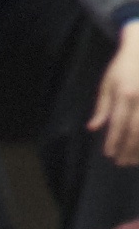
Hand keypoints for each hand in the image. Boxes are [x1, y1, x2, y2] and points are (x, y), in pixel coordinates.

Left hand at [100, 23, 138, 164]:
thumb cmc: (123, 66)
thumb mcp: (107, 83)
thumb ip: (102, 107)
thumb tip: (93, 128)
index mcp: (125, 94)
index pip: (118, 123)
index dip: (113, 140)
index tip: (109, 154)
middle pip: (136, 129)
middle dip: (128, 148)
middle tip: (121, 162)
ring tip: (134, 160)